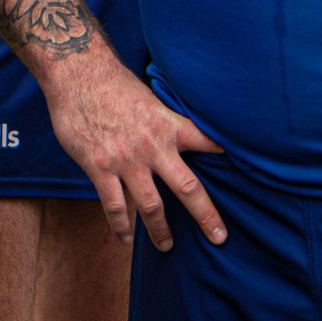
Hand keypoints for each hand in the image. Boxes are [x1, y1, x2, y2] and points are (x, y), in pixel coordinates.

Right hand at [43, 43, 225, 252]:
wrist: (79, 74)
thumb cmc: (112, 83)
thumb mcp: (148, 98)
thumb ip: (162, 121)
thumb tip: (174, 135)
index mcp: (167, 124)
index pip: (205, 142)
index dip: (224, 156)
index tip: (242, 172)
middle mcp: (152, 145)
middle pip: (187, 187)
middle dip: (206, 215)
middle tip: (219, 237)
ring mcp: (127, 160)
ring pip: (151, 206)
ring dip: (160, 230)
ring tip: (167, 246)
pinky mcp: (101, 169)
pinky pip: (115, 206)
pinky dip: (121, 227)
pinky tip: (125, 239)